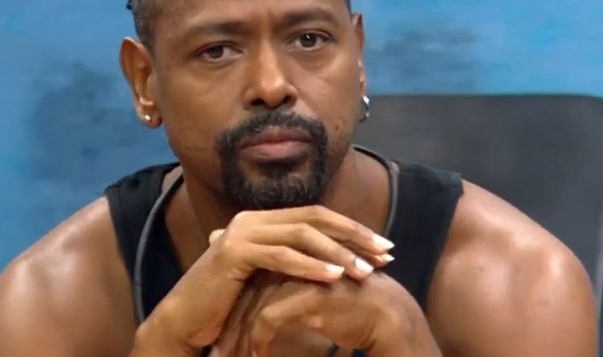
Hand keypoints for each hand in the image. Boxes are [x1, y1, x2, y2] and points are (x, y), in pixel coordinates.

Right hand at [132, 206, 394, 355]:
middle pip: (314, 218)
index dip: (352, 230)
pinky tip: (333, 278)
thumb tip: (339, 265)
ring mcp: (241, 232)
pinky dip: (309, 266)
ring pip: (300, 235)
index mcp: (264, 221)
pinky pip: (280, 257)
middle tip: (385, 253)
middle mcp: (253, 220)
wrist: (186, 321)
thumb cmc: (230, 306)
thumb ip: (295, 265)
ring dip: (336, 253)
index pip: (317, 216)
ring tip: (364, 271)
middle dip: (353, 236)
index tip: (383, 247)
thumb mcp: (269, 280)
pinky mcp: (233, 252)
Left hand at [212, 273, 440, 356]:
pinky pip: (269, 319)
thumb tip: (256, 300)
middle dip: (228, 326)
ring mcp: (300, 275)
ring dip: (238, 338)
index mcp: (289, 256)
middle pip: (246, 292)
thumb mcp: (309, 295)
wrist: (387, 316)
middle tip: (215, 353)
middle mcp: (291, 260)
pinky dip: (259, 341)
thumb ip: (281, 291)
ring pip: (253, 306)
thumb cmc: (348, 308)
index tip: (217, 336)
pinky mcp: (309, 294)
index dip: (231, 310)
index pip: (248, 281)